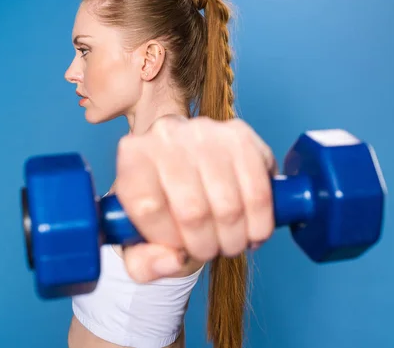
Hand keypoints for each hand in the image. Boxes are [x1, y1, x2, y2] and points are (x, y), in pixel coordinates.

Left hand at [114, 115, 277, 282]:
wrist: (186, 161)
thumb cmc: (162, 201)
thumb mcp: (140, 238)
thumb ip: (143, 262)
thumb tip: (174, 261)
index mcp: (133, 156)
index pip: (148, 208)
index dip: (168, 240)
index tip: (178, 247)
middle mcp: (166, 135)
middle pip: (193, 210)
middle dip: (205, 246)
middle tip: (209, 251)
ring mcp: (206, 132)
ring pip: (229, 206)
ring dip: (234, 239)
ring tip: (229, 243)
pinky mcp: (241, 136)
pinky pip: (258, 193)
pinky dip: (259, 224)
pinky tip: (252, 230)